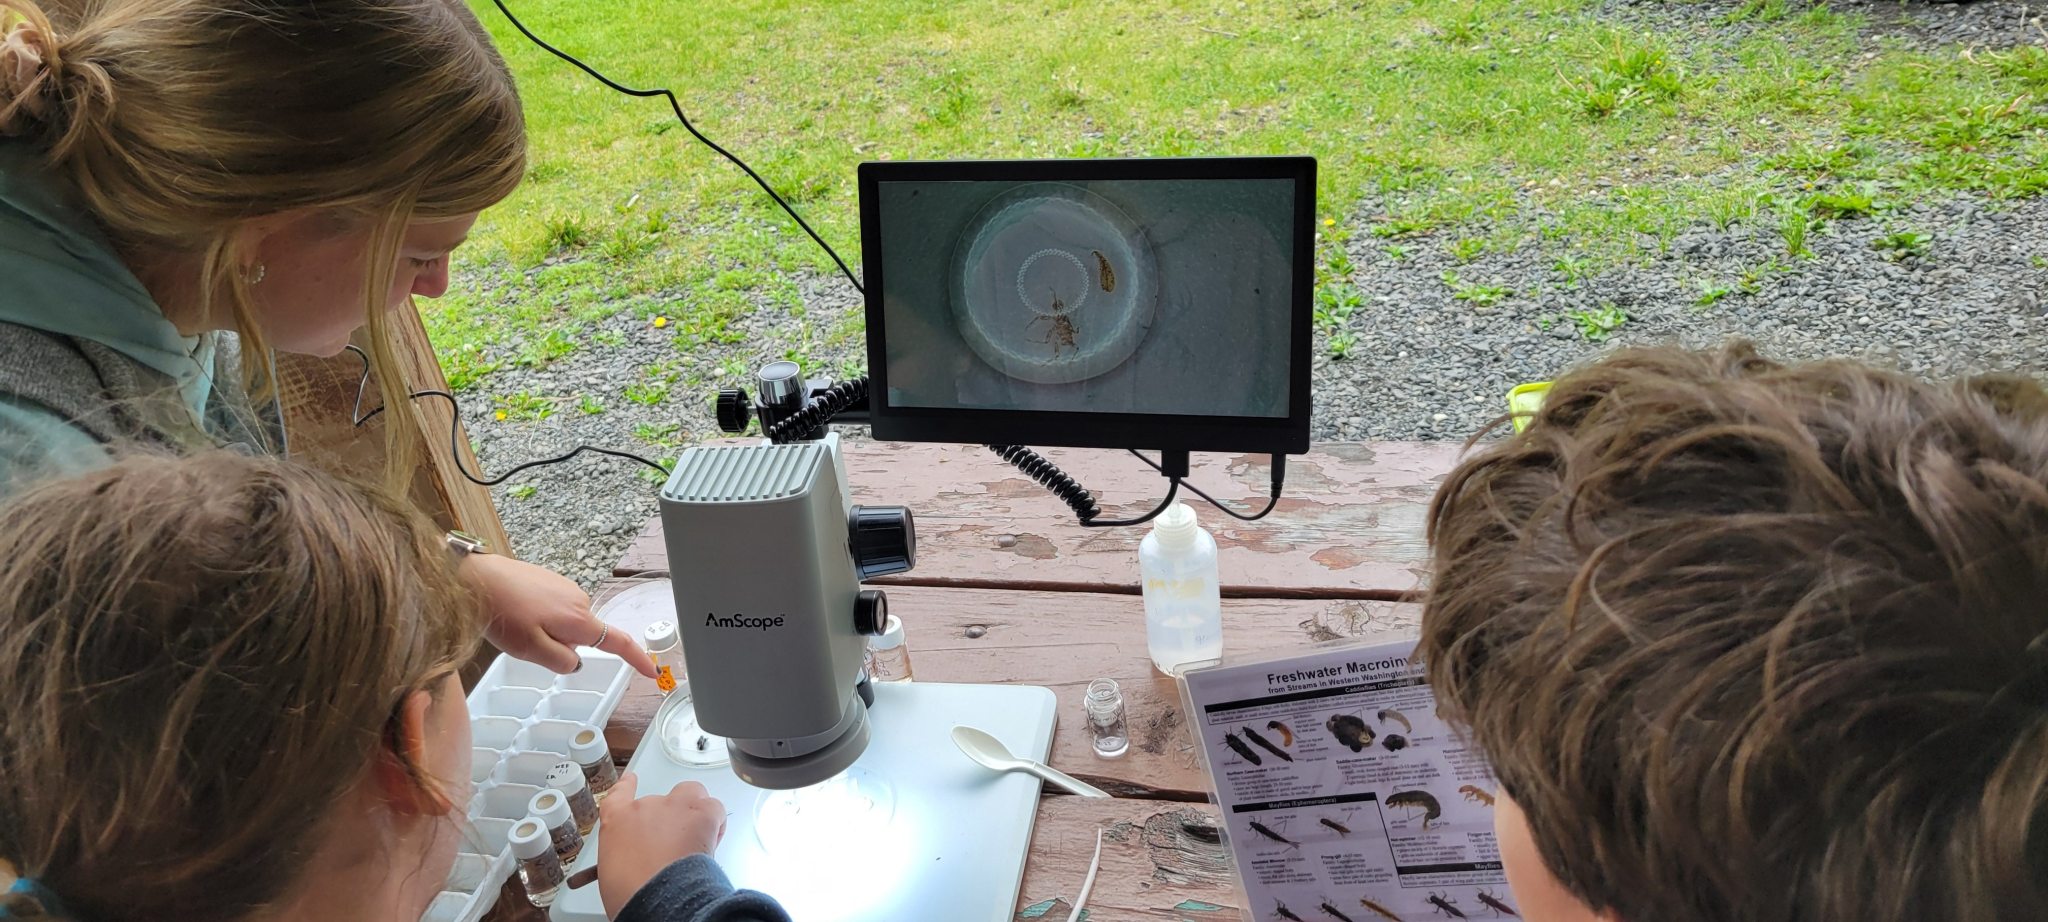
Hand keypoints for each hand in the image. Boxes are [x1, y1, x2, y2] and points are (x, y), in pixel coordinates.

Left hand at [462, 554, 657, 677]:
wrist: (475, 575)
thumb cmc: (502, 613)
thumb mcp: (530, 649)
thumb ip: (560, 661)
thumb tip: (577, 661)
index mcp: (578, 620)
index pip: (617, 642)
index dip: (636, 658)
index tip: (652, 671)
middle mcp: (579, 600)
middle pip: (583, 636)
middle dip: (563, 646)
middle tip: (526, 643)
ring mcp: (565, 587)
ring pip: (566, 623)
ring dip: (548, 630)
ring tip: (516, 624)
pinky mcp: (550, 579)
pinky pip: (554, 608)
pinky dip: (540, 616)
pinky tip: (516, 611)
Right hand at [596, 773, 727, 917]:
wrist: (657, 897)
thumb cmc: (633, 892)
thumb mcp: (612, 873)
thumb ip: (623, 854)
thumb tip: (635, 861)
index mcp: (616, 820)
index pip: (619, 794)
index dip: (626, 785)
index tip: (631, 780)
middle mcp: (644, 807)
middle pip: (661, 800)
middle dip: (668, 819)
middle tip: (673, 844)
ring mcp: (673, 806)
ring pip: (691, 794)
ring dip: (694, 810)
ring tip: (695, 836)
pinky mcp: (701, 812)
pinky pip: (714, 807)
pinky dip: (716, 822)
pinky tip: (711, 840)